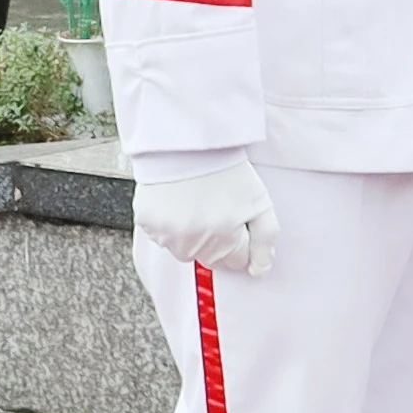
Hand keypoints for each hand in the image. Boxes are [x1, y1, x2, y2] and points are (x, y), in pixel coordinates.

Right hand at [132, 163, 279, 277]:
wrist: (187, 141)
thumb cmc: (225, 169)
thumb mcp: (260, 202)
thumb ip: (264, 241)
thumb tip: (258, 271)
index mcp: (225, 240)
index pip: (237, 262)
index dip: (240, 241)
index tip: (236, 220)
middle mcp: (195, 243)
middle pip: (211, 259)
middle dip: (217, 241)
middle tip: (215, 210)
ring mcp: (168, 235)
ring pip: (184, 251)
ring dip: (192, 236)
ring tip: (195, 204)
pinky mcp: (147, 223)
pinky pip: (161, 236)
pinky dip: (169, 224)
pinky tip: (176, 202)